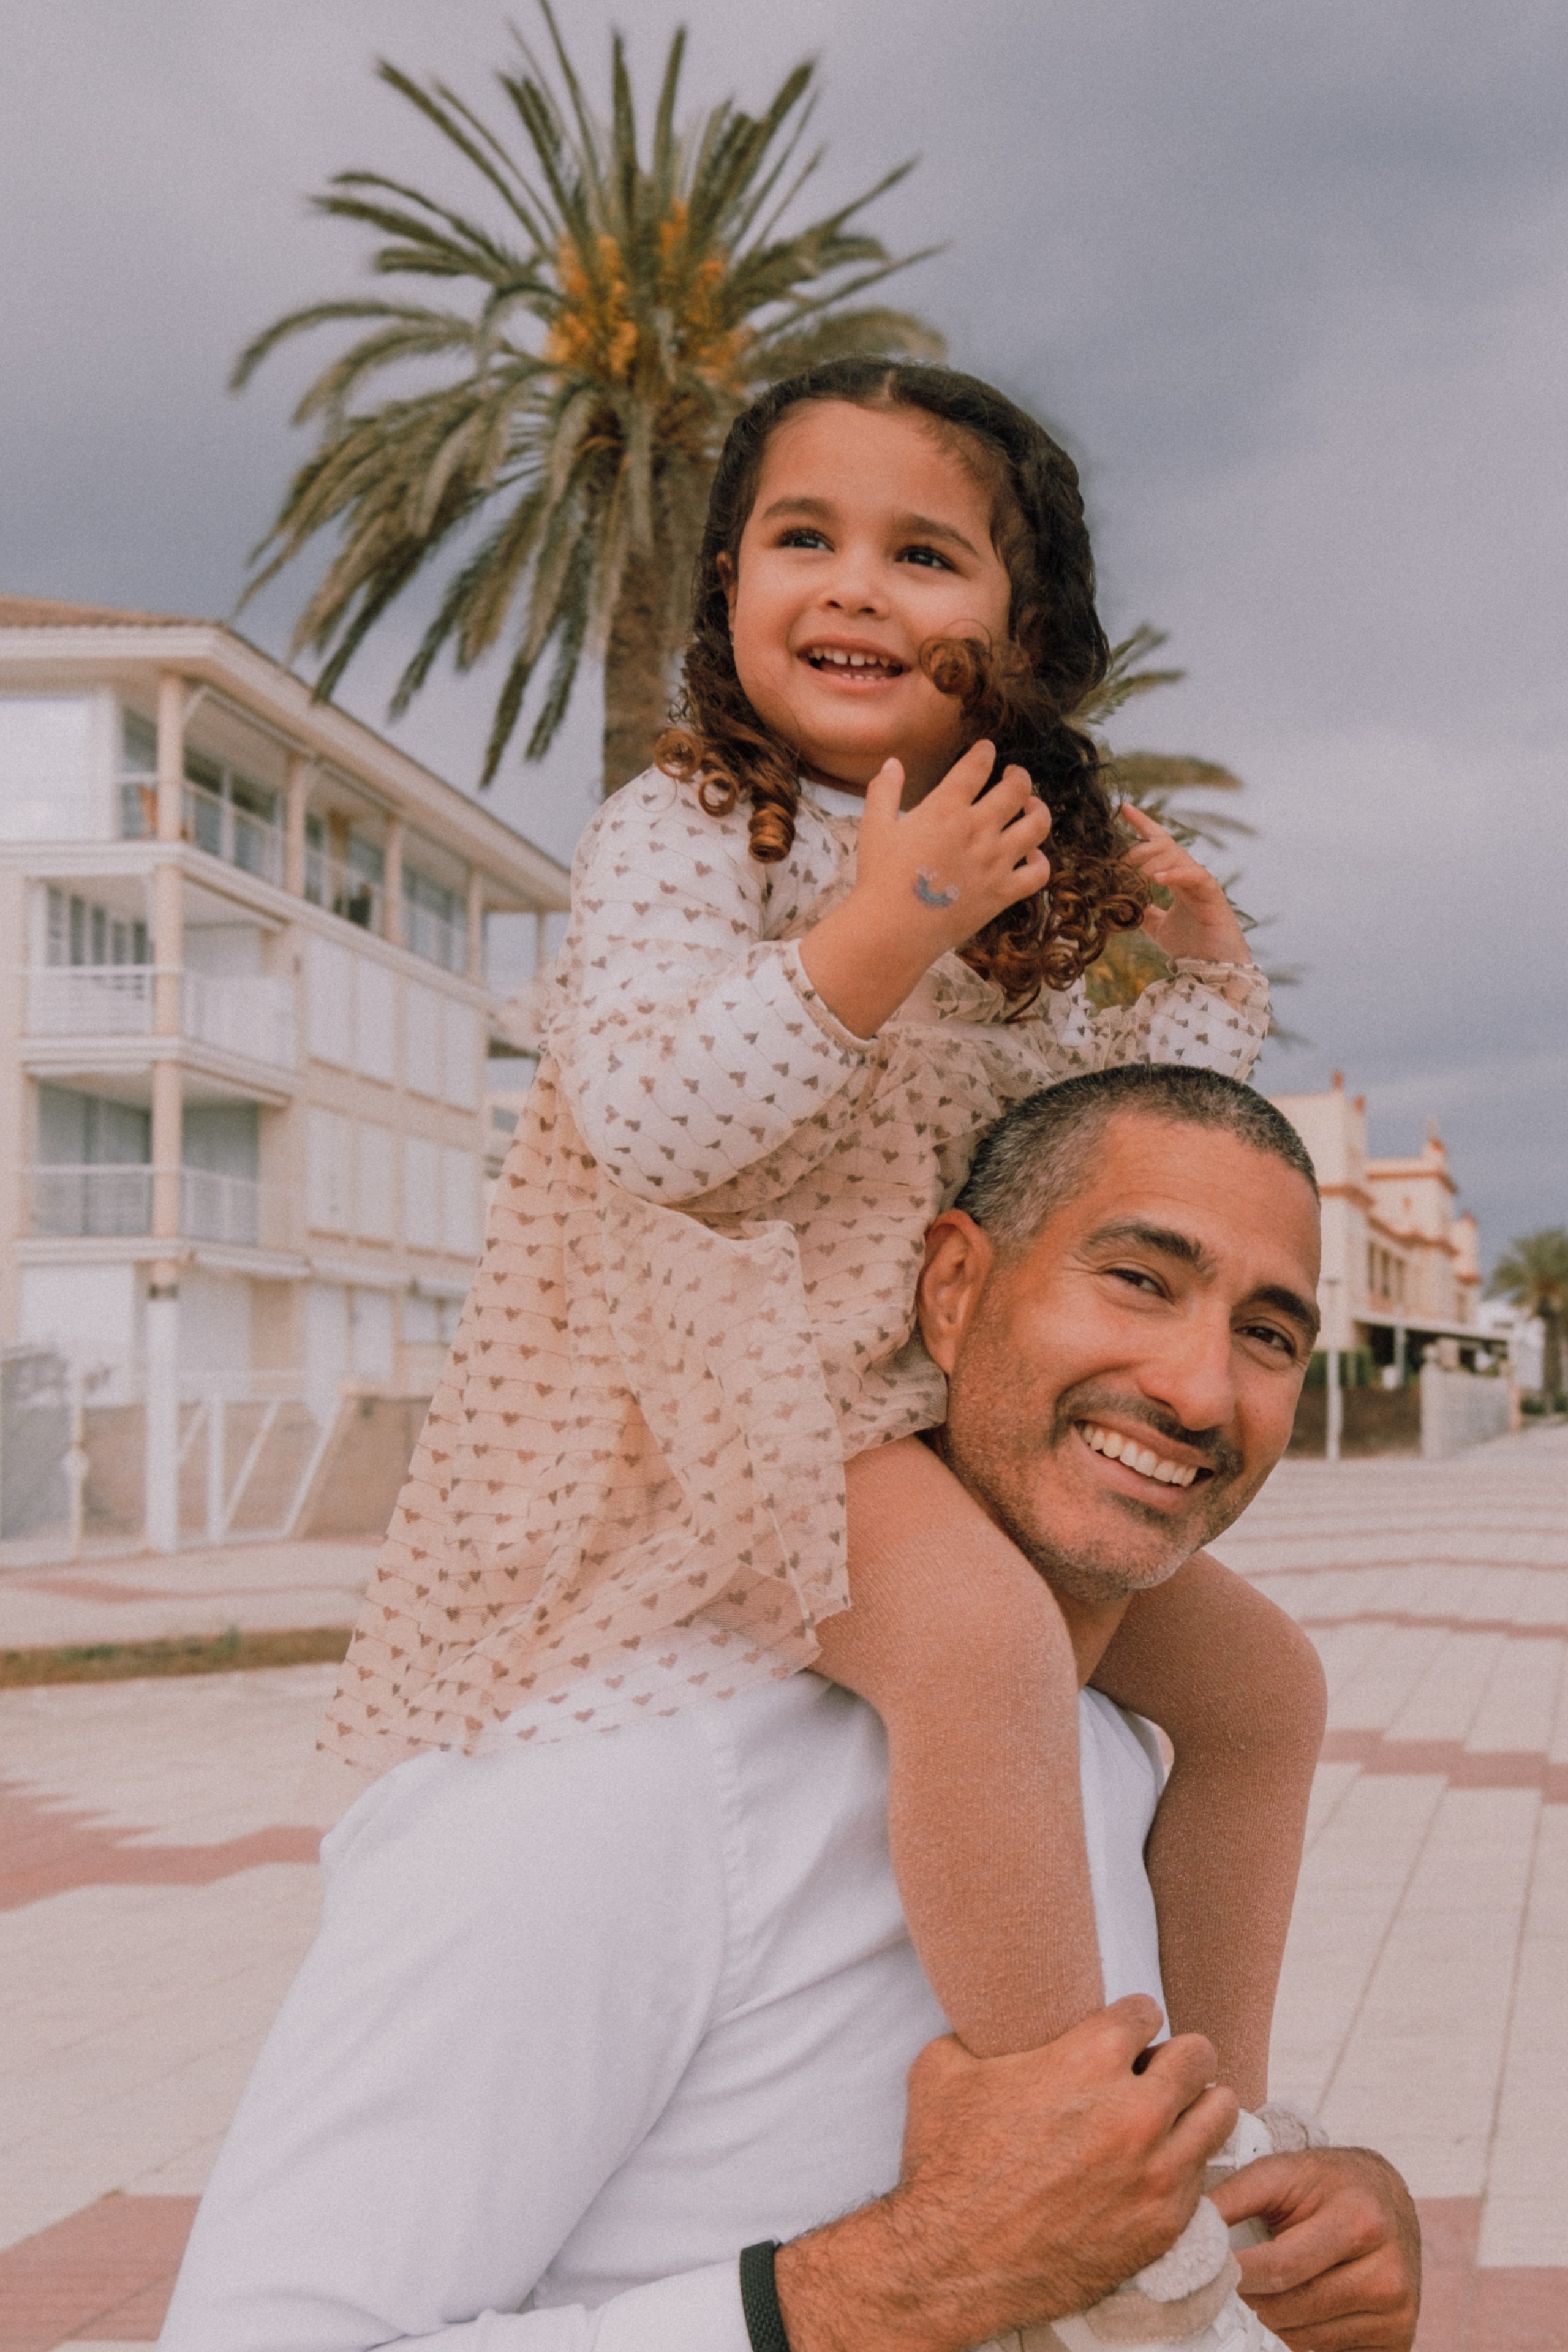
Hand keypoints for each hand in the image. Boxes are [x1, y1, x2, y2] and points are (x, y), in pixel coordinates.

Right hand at [774, 1997, 1238, 2351]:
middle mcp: (1135, 2110)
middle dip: (1172, 2057)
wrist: (952, 2262)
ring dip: (1195, 2107)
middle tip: (1149, 2073)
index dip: (1127, 2022)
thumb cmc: (947, 2163)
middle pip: (1198, 2054)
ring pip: (1220, 2110)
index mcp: (1088, 2059)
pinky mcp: (1164, 2223)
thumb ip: (983, 2032)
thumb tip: (991, 2022)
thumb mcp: (944, 2068)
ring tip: (1167, 2116)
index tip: (1118, 2039)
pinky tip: (1152, 2168)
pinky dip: (1183, 2166)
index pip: (1146, 2011)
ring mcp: (1157, 2171)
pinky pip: (1204, 2175)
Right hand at [798, 740, 1049, 1037]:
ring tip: (1030, 807)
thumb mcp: (874, 827)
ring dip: (1037, 809)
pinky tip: (1030, 856)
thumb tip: (893, 763)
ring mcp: (995, 862)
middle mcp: (978, 830)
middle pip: (1017, 788)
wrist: (893, 930)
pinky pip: (1039, 873)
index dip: (985, 751)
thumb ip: (885, 790)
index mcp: (946, 809)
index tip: (986, 749)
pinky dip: (1040, 861)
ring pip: (1037, 824)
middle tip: (1013, 775)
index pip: (977, 766)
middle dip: (1019, 775)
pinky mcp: (1003, 892)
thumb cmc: (880, 878)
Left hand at [1118, 802, 1251, 966]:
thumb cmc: (1192, 948)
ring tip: (1131, 870)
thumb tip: (1125, 905)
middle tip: (1118, 858)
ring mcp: (1202, 883)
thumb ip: (1145, 913)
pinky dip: (1174, 874)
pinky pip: (1194, 876)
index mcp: (1177, 879)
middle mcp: (1190, 876)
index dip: (1142, 825)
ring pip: (1176, 857)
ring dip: (1150, 860)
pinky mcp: (1212, 896)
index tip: (1122, 808)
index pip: (1159, 844)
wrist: (1214, 972)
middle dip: (1138, 846)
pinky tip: (1156, 879)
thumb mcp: (1158, 928)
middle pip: (1164, 845)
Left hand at [1210, 2146, 1420, 2350]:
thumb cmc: (1323, 2183)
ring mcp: (1397, 2312)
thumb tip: (1186, 2230)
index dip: (1236, 2274)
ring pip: (1305, 2338)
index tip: (1204, 2272)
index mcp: (1360, 2221)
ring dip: (1269, 2322)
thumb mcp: (1280, 2172)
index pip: (1281, 2268)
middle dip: (1247, 2301)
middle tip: (1220, 2289)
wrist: (1386, 2199)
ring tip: (1256, 2294)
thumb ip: (1233, 2197)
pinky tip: (1290, 2311)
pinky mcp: (1398, 2339)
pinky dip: (1298, 2339)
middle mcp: (1387, 2273)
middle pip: (1292, 2309)